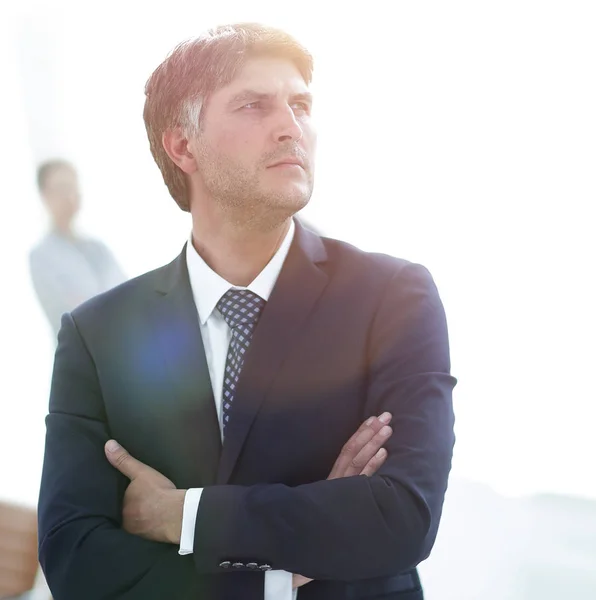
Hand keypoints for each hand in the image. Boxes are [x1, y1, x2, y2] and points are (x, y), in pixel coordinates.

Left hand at [104, 440, 185, 543]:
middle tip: (127, 504)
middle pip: (119, 514)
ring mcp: (135, 532)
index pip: (110, 502)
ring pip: (131, 524)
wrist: (177, 514)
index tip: (112, 495)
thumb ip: (124, 460)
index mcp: (118, 508)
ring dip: (134, 519)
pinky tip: (150, 523)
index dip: (111, 499)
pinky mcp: (148, 538)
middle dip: (122, 510)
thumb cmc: (157, 492)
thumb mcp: (140, 472)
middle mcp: (123, 523)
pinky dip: (144, 527)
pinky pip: (142, 531)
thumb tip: (108, 445)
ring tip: (138, 513)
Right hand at [292, 412, 392, 588]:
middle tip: (387, 415)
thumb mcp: (329, 502)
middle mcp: (337, 481)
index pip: (348, 451)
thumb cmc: (317, 524)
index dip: (361, 434)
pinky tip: (384, 453)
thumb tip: (360, 475)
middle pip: (355, 451)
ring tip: (387, 428)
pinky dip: (373, 465)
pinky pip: (361, 479)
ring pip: (358, 461)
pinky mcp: (346, 499)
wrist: (298, 540)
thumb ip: (340, 490)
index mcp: (334, 479)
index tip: (373, 420)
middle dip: (371, 432)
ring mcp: (342, 489)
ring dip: (373, 442)